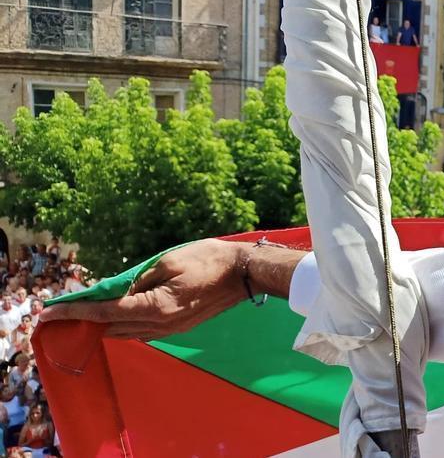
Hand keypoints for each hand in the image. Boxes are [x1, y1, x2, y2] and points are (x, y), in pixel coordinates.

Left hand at [38, 239, 246, 340]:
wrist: (244, 273)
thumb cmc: (208, 259)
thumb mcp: (166, 261)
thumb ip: (137, 280)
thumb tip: (115, 293)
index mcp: (157, 306)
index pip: (106, 312)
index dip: (76, 312)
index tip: (51, 313)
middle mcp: (162, 324)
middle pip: (113, 327)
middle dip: (86, 321)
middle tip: (63, 312)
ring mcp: (172, 329)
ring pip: (127, 333)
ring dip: (105, 325)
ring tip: (85, 314)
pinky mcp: (179, 327)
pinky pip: (143, 331)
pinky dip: (125, 325)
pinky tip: (118, 315)